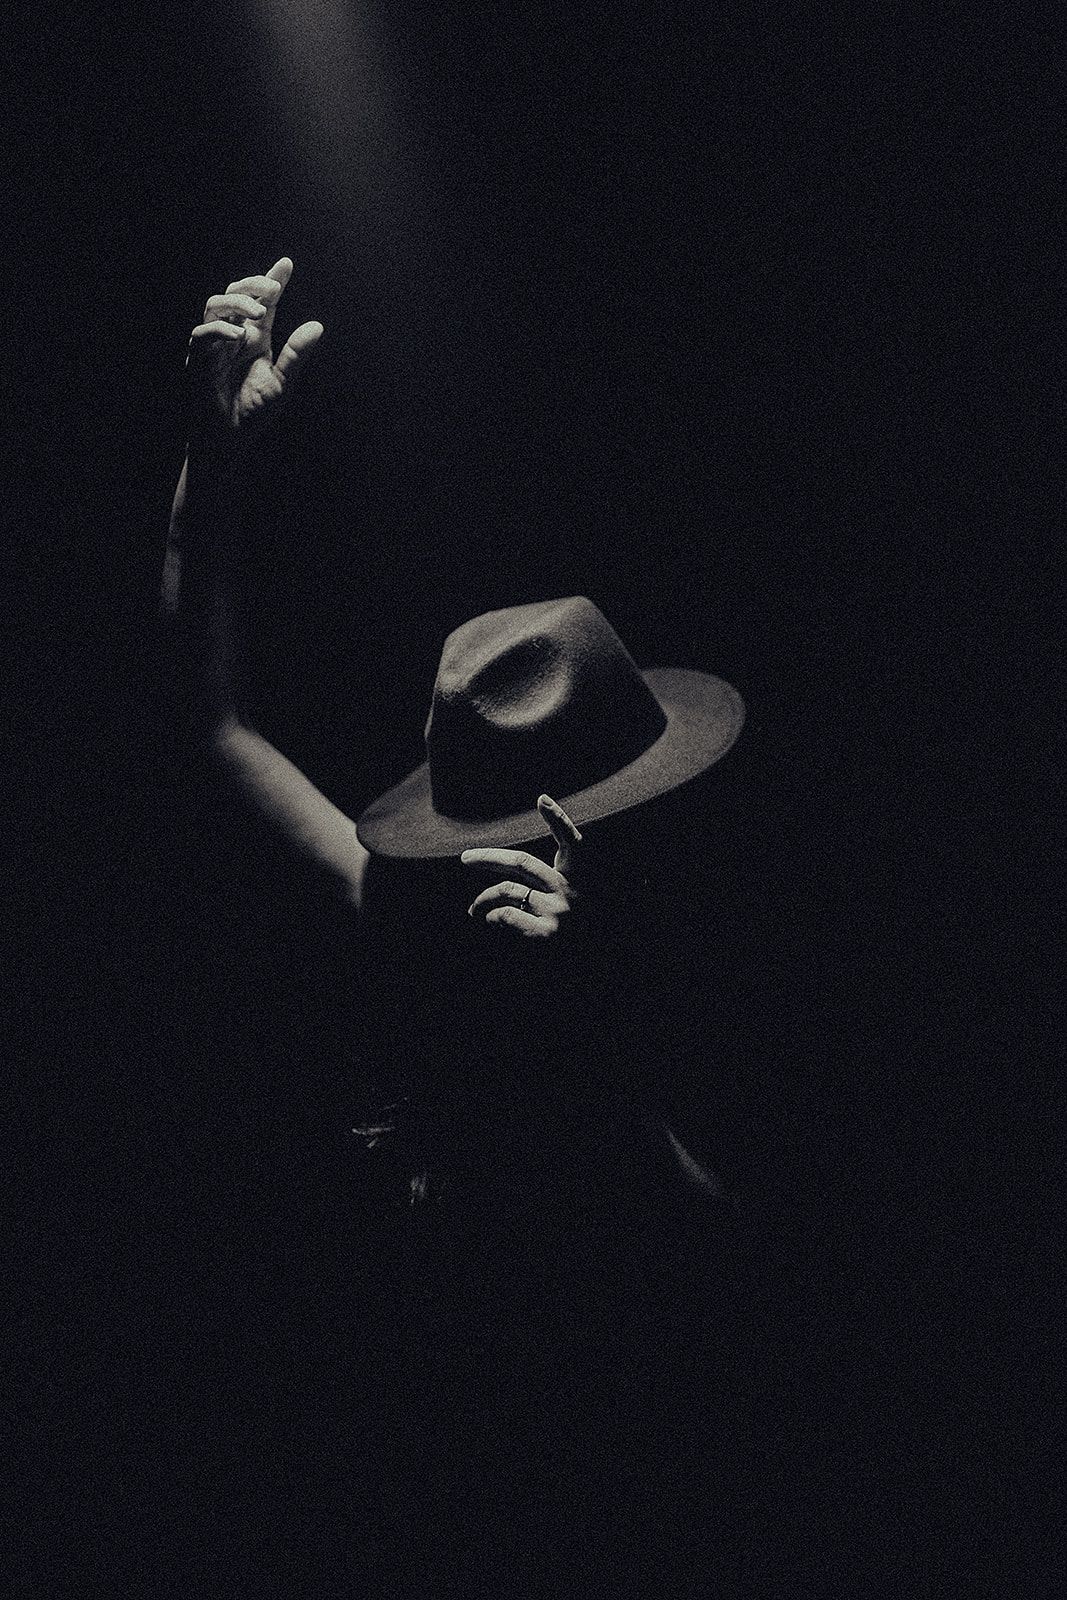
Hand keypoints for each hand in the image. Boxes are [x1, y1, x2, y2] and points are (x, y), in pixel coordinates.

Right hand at [185, 256, 322, 446]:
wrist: (228, 441)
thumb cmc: (253, 413)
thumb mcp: (282, 383)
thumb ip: (296, 355)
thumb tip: (318, 326)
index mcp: (255, 339)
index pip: (264, 303)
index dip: (272, 281)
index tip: (287, 263)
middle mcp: (234, 336)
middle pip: (236, 294)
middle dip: (253, 284)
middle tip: (273, 289)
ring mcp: (214, 345)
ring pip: (215, 305)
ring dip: (237, 303)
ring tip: (258, 313)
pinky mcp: (198, 359)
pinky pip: (202, 334)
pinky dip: (219, 330)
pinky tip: (238, 335)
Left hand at [462, 795, 581, 937]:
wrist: (585, 972)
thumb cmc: (568, 935)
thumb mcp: (564, 903)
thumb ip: (540, 885)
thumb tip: (500, 876)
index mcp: (577, 879)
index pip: (572, 841)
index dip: (558, 819)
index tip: (542, 798)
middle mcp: (570, 892)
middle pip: (522, 862)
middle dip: (489, 858)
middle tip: (465, 858)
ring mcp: (558, 912)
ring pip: (507, 890)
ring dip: (483, 899)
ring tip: (474, 909)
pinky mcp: (546, 934)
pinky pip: (506, 915)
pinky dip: (493, 917)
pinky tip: (491, 922)